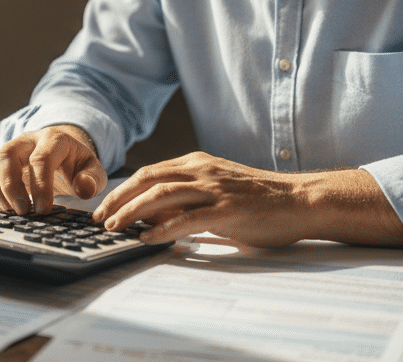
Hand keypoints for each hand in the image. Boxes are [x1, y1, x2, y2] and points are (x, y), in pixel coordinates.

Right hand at [0, 125, 106, 215]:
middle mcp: (26, 140)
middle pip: (6, 154)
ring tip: (8, 210)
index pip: (41, 159)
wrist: (63, 153)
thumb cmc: (76, 164)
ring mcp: (8, 148)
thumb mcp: (93, 170)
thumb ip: (93, 179)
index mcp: (53, 140)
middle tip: (22, 212)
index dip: (40, 186)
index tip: (43, 210)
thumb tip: (83, 188)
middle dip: (11, 187)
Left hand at [92, 152, 402, 248]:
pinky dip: (162, 229)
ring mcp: (215, 189)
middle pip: (148, 179)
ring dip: (132, 212)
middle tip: (101, 218)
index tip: (106, 206)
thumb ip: (187, 199)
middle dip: (119, 199)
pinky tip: (147, 239)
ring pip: (161, 195)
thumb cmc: (260, 201)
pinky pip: (187, 219)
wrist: (301, 201)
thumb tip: (153, 217)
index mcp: (198, 163)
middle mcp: (203, 171)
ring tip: (116, 228)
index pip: (150, 172)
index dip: (123, 189)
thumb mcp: (217, 191)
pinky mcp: (228, 211)